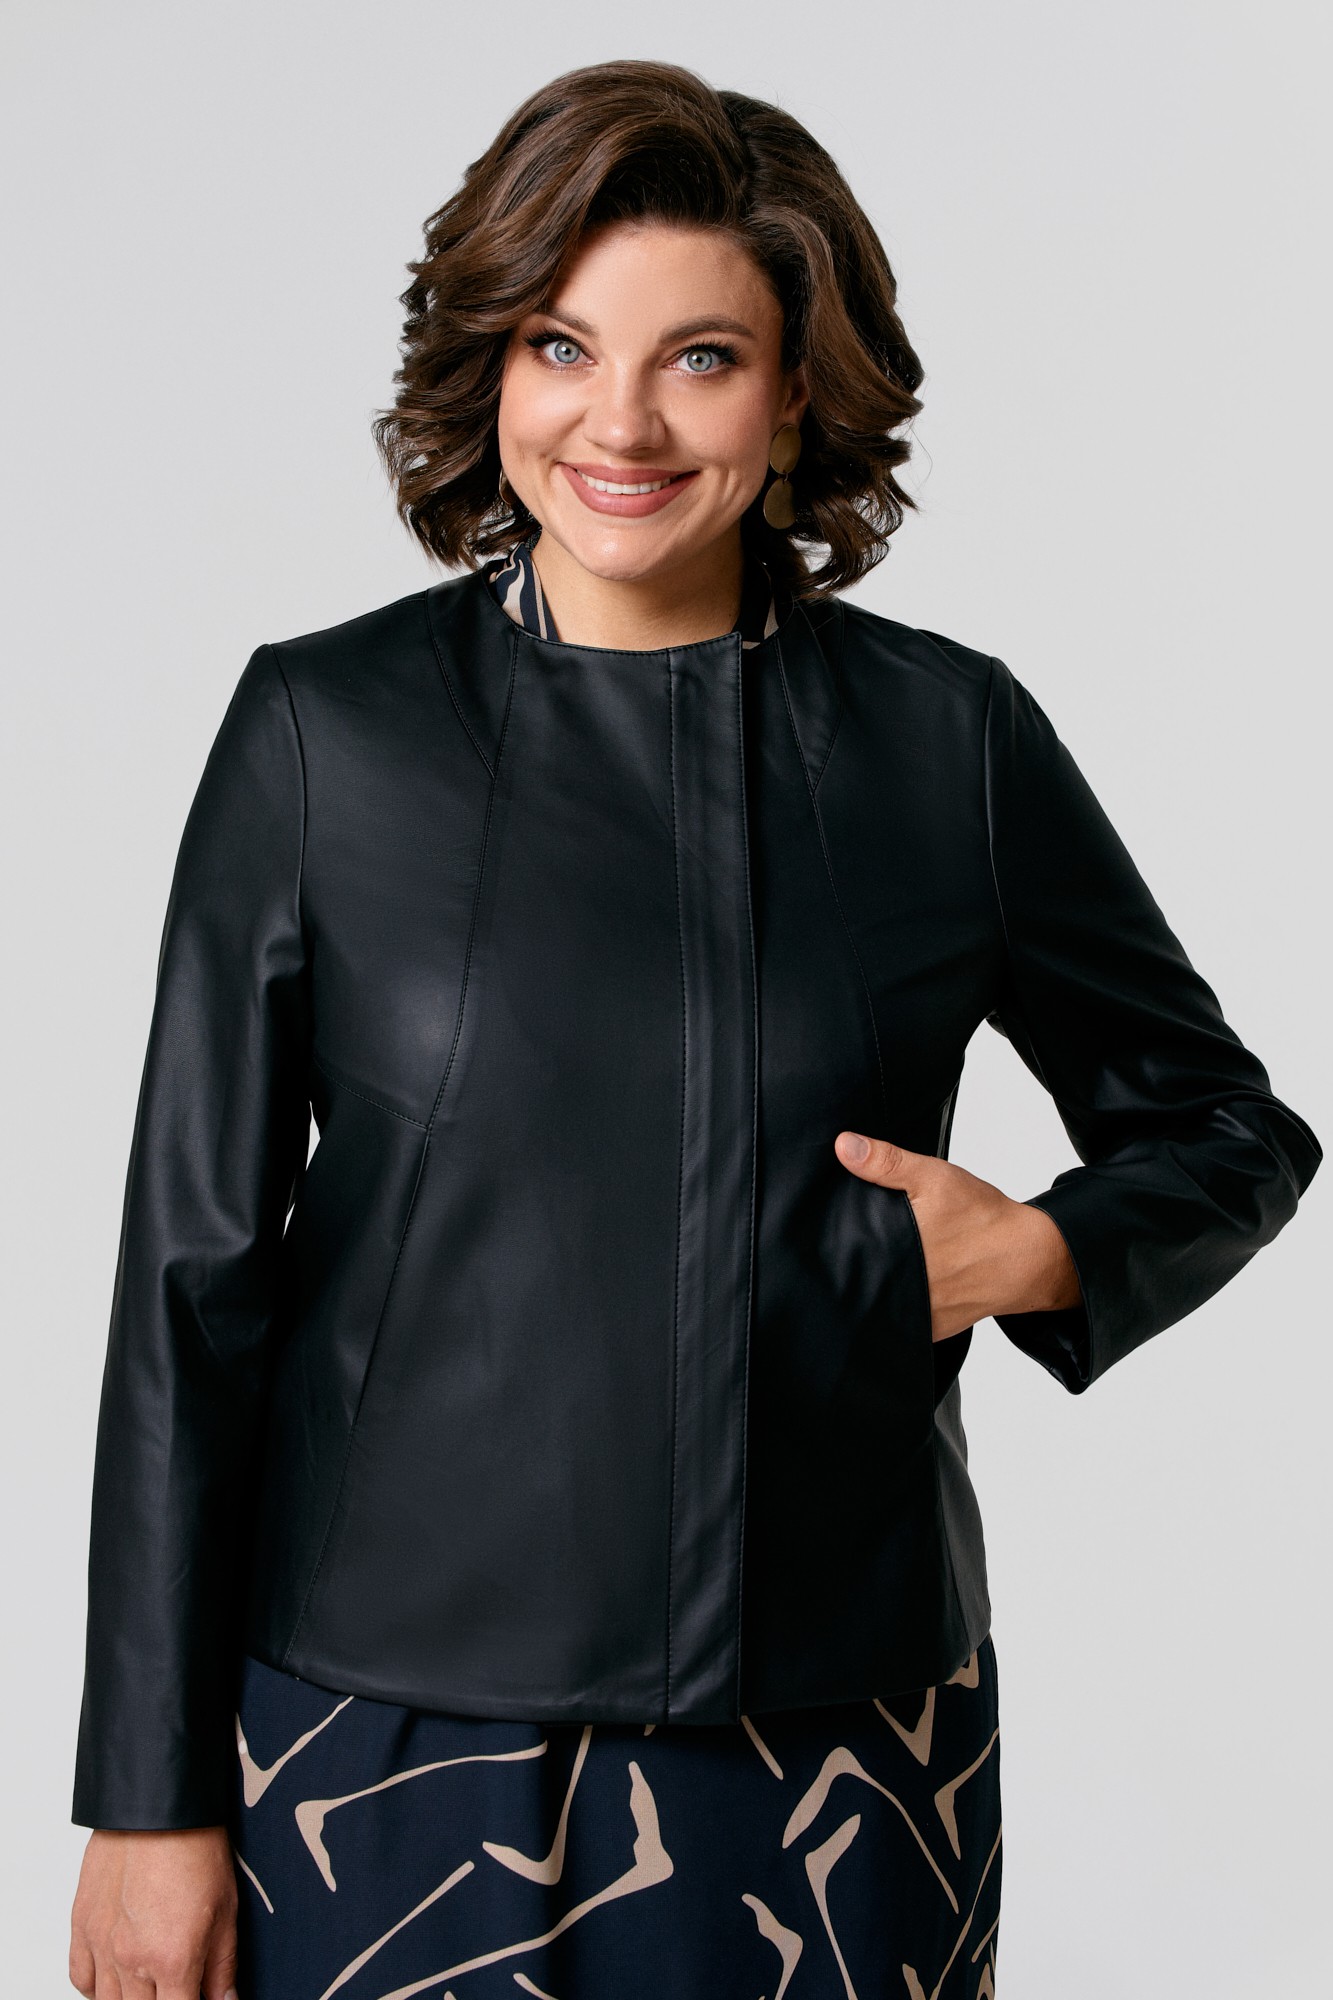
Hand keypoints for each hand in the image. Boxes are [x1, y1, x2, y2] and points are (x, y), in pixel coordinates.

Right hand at [69, 1825, 237, 1999]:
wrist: (158, 1806)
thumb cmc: (196, 1849)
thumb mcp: (226, 1911)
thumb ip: (222, 1967)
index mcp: (173, 1961)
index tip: (197, 1996)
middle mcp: (132, 1961)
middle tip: (176, 1984)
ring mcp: (102, 1946)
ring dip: (132, 1998)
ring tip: (151, 1983)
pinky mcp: (82, 1926)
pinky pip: (81, 1980)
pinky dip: (97, 1987)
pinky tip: (118, 1977)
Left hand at [834, 1130, 1080, 1341]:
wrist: (1028, 1257)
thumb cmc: (983, 1217)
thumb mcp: (934, 1178)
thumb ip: (887, 1163)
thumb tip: (844, 1146)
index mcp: (895, 1252)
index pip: (842, 1255)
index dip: (828, 1247)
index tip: (819, 1238)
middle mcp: (902, 1289)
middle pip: (857, 1281)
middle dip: (850, 1267)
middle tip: (849, 1250)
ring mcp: (916, 1316)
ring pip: (877, 1304)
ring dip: (872, 1289)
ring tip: (871, 1267)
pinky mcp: (930, 1330)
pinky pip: (900, 1322)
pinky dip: (895, 1307)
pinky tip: (897, 1286)